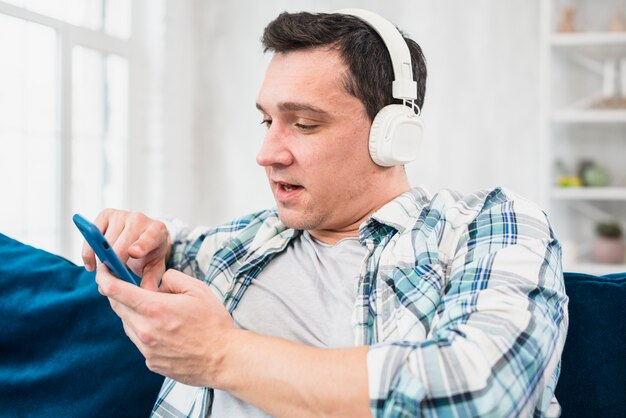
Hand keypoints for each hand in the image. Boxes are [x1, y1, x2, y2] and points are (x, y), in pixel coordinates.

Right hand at [81, 209, 169, 289]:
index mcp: (157, 231)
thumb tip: (147, 291)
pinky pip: (92, 234)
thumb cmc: (150, 255)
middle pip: (122, 243)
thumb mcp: (155, 268)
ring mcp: (123, 215)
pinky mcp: (106, 214)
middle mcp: (140, 219)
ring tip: (103, 272)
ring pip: (105, 241)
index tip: (133, 253)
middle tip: (109, 278)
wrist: (143, 238)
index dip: (141, 245)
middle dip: (113, 263)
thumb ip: (152, 279)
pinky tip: (91, 264)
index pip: (149, 238)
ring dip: (101, 258)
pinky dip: (88, 251)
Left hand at [96, 265, 235, 386]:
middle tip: (129, 285)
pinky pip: (139, 341)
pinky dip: (145, 331)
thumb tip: (158, 281)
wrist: (224, 358)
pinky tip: (165, 329)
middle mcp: (145, 330)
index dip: (104, 277)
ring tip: (157, 310)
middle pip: (118, 307)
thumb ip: (172, 278)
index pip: (115, 290)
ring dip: (133, 313)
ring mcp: (146, 349)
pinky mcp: (151, 362)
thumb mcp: (197, 289)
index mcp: (154, 308)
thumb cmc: (214, 323)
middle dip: (119, 294)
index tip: (103, 270)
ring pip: (128, 325)